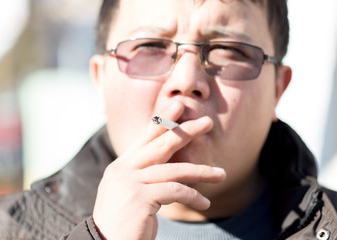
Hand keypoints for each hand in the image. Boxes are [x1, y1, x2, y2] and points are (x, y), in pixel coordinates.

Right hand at [93, 104, 225, 239]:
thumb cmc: (123, 223)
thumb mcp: (131, 195)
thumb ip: (145, 177)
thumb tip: (168, 169)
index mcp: (121, 167)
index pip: (144, 138)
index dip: (162, 121)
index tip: (178, 106)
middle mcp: (123, 170)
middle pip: (160, 144)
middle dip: (186, 131)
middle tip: (207, 122)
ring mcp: (129, 182)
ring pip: (174, 170)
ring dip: (201, 172)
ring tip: (221, 174)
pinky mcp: (139, 197)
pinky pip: (175, 190)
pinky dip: (193, 196)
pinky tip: (204, 203)